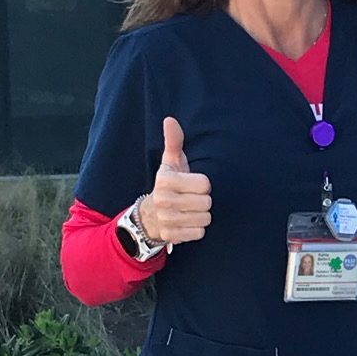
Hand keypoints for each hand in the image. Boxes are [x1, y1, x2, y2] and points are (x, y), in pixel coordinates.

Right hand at [141, 117, 211, 245]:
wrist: (150, 216)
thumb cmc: (168, 185)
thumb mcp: (170, 163)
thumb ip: (174, 142)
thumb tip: (170, 120)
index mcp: (166, 180)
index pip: (205, 184)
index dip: (203, 185)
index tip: (191, 185)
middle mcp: (163, 200)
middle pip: (206, 202)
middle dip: (203, 201)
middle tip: (191, 199)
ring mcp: (166, 220)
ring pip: (205, 218)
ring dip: (201, 216)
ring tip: (189, 211)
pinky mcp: (171, 236)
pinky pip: (199, 233)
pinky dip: (196, 230)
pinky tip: (186, 223)